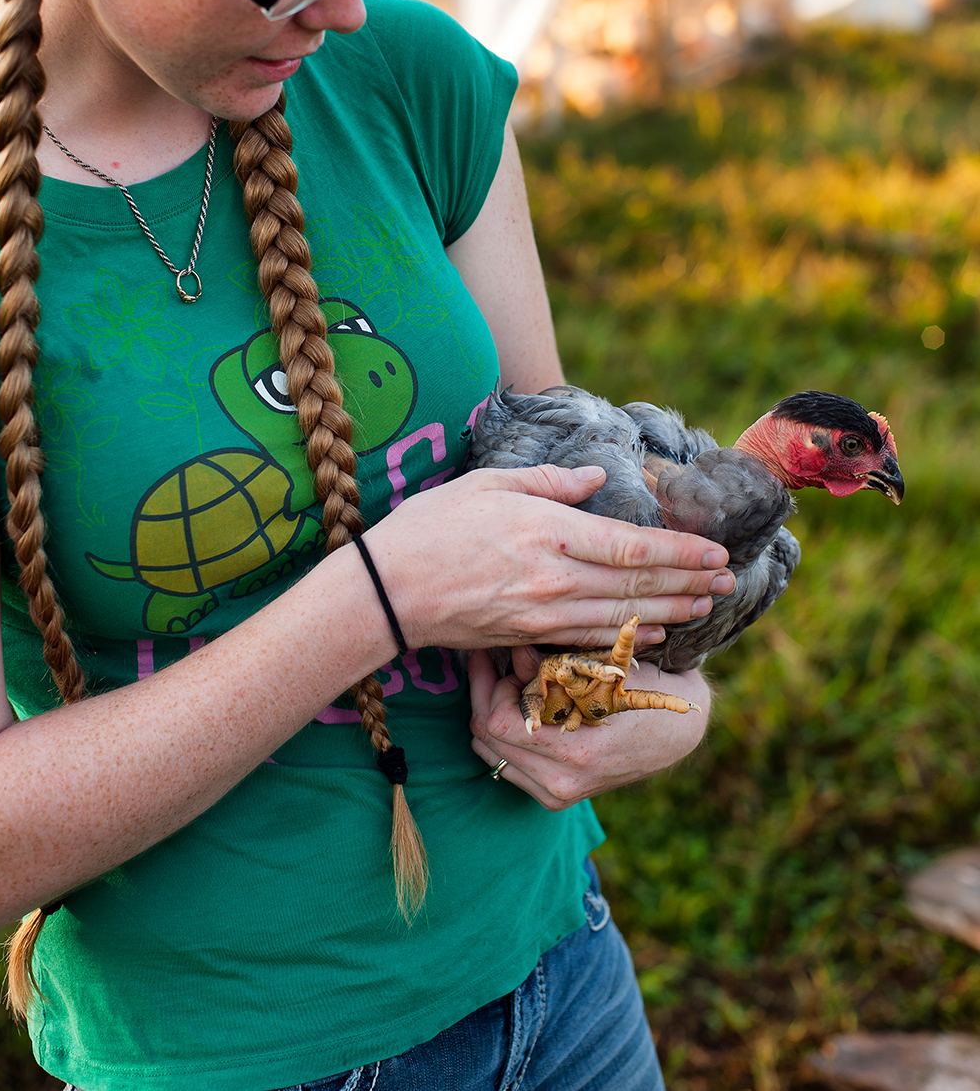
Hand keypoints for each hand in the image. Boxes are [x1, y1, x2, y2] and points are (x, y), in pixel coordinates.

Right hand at [363, 463, 733, 652]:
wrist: (388, 591)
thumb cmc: (432, 527)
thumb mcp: (490, 484)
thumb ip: (549, 481)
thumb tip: (594, 477)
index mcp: (551, 534)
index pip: (634, 546)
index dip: (682, 552)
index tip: (715, 552)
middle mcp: (557, 580)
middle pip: (639, 584)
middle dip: (689, 583)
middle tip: (727, 581)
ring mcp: (545, 615)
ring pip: (623, 616)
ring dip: (670, 612)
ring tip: (704, 606)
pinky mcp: (530, 638)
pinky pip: (593, 638)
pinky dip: (631, 634)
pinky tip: (654, 631)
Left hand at [468, 645, 710, 809]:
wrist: (673, 733)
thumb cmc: (641, 692)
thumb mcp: (599, 671)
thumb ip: (551, 666)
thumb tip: (512, 650)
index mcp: (575, 751)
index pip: (497, 723)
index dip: (487, 686)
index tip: (492, 656)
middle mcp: (562, 782)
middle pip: (487, 741)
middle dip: (484, 697)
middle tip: (494, 666)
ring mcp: (558, 794)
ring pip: (491, 755)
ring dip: (491, 717)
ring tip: (510, 686)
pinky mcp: (556, 797)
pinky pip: (508, 766)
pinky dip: (504, 738)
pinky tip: (520, 711)